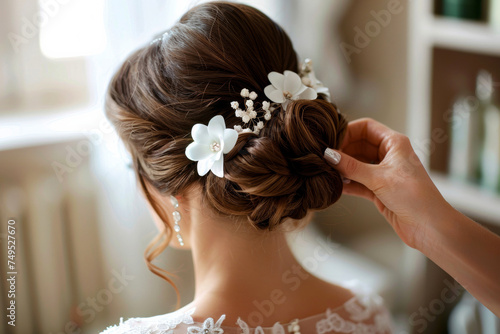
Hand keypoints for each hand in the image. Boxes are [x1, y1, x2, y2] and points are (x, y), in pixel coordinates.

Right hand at [324, 118, 453, 249]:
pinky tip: (335, 185)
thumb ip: (351, 167)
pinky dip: (347, 183)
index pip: (366, 127)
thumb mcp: (378, 178)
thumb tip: (329, 155)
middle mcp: (389, 155)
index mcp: (394, 143)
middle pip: (359, 145)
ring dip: (343, 169)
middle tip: (325, 159)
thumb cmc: (413, 196)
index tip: (331, 140)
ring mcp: (383, 173)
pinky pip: (358, 182)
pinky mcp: (379, 190)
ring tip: (327, 172)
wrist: (428, 226)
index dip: (348, 131)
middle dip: (342, 151)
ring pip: (357, 165)